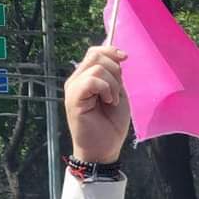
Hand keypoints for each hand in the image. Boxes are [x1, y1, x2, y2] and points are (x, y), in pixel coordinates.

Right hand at [65, 46, 129, 163]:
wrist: (104, 148)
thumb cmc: (111, 124)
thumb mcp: (118, 94)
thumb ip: (114, 76)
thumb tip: (117, 56)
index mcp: (86, 77)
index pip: (95, 52)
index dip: (111, 51)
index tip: (125, 57)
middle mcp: (76, 80)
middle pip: (95, 55)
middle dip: (114, 70)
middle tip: (116, 92)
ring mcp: (73, 88)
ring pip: (97, 68)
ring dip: (113, 85)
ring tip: (112, 101)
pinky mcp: (73, 98)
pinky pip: (92, 81)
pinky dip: (106, 89)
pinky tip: (108, 102)